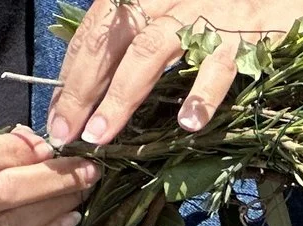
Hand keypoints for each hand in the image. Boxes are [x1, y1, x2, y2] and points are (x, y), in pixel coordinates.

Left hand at [48, 0, 302, 147]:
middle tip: (65, 135)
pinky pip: (219, 65)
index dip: (71, 72)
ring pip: (149, 52)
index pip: (96, 30)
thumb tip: (104, 88)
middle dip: (82, 90)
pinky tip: (189, 124)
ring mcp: (207, 15)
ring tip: (103, 136)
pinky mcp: (247, 35)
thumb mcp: (183, 17)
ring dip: (122, 97)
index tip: (55, 115)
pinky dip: (202, 94)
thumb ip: (148, 42)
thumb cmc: (239, 11)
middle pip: (112, 43)